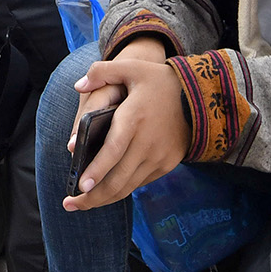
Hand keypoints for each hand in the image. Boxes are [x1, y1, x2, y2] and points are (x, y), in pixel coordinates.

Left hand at [63, 37, 190, 210]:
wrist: (201, 96)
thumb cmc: (160, 80)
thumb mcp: (132, 67)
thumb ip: (101, 72)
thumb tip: (78, 86)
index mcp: (134, 118)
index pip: (113, 150)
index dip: (97, 170)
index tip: (80, 186)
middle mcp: (147, 142)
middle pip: (118, 178)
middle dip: (92, 196)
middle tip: (69, 204)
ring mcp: (159, 157)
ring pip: (128, 186)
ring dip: (105, 199)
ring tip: (83, 204)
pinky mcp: (166, 164)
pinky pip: (140, 182)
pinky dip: (122, 189)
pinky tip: (106, 192)